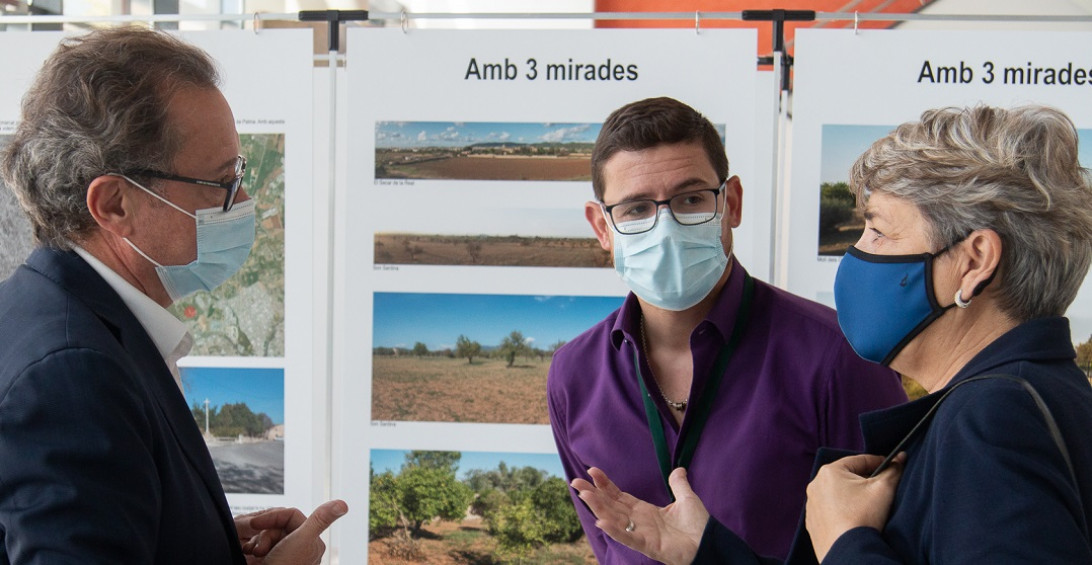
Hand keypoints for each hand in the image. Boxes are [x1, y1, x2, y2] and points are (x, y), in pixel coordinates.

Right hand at [235, 499, 347, 564]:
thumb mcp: (302, 540)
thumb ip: (320, 520)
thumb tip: (343, 504)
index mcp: (311, 541)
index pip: (290, 516)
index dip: (272, 517)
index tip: (255, 523)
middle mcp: (300, 548)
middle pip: (277, 526)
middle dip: (264, 535)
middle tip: (260, 549)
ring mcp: (284, 556)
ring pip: (266, 536)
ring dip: (256, 544)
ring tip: (256, 556)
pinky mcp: (271, 562)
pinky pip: (258, 548)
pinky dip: (252, 551)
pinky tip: (252, 558)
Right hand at [571, 467, 708, 564]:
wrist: (710, 544)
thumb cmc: (699, 527)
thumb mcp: (687, 499)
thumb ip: (679, 484)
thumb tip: (679, 469)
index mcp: (645, 511)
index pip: (619, 496)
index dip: (605, 484)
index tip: (592, 470)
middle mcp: (638, 522)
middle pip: (610, 506)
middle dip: (593, 494)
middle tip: (575, 481)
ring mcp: (641, 534)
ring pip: (614, 519)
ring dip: (598, 507)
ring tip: (583, 494)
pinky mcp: (648, 546)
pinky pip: (627, 537)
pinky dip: (614, 530)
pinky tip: (601, 521)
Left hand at [805, 453, 904, 560]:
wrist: (848, 551)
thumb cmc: (863, 516)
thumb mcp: (883, 489)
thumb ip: (893, 470)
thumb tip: (900, 458)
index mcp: (829, 472)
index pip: (859, 461)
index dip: (879, 462)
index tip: (892, 467)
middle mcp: (815, 485)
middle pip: (847, 477)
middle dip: (865, 481)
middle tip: (882, 488)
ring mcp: (812, 505)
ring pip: (838, 494)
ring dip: (853, 496)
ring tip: (870, 506)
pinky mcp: (813, 522)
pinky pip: (831, 511)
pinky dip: (843, 511)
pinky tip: (856, 519)